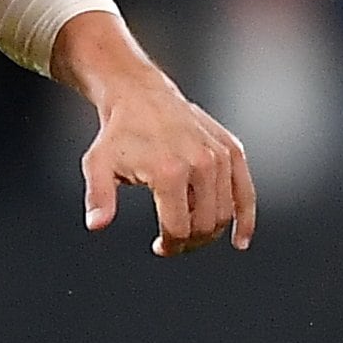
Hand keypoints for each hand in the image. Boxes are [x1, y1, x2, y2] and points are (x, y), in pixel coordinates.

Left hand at [78, 54, 256, 257]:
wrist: (140, 95)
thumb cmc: (118, 133)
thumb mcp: (98, 164)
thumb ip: (99, 196)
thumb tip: (96, 224)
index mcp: (170, 170)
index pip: (179, 229)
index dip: (170, 245)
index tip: (159, 247)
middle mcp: (201, 163)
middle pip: (205, 225)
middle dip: (189, 241)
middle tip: (174, 241)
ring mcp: (220, 156)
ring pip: (224, 213)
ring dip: (208, 230)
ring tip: (190, 229)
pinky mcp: (232, 150)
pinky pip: (246, 192)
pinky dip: (245, 219)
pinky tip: (239, 240)